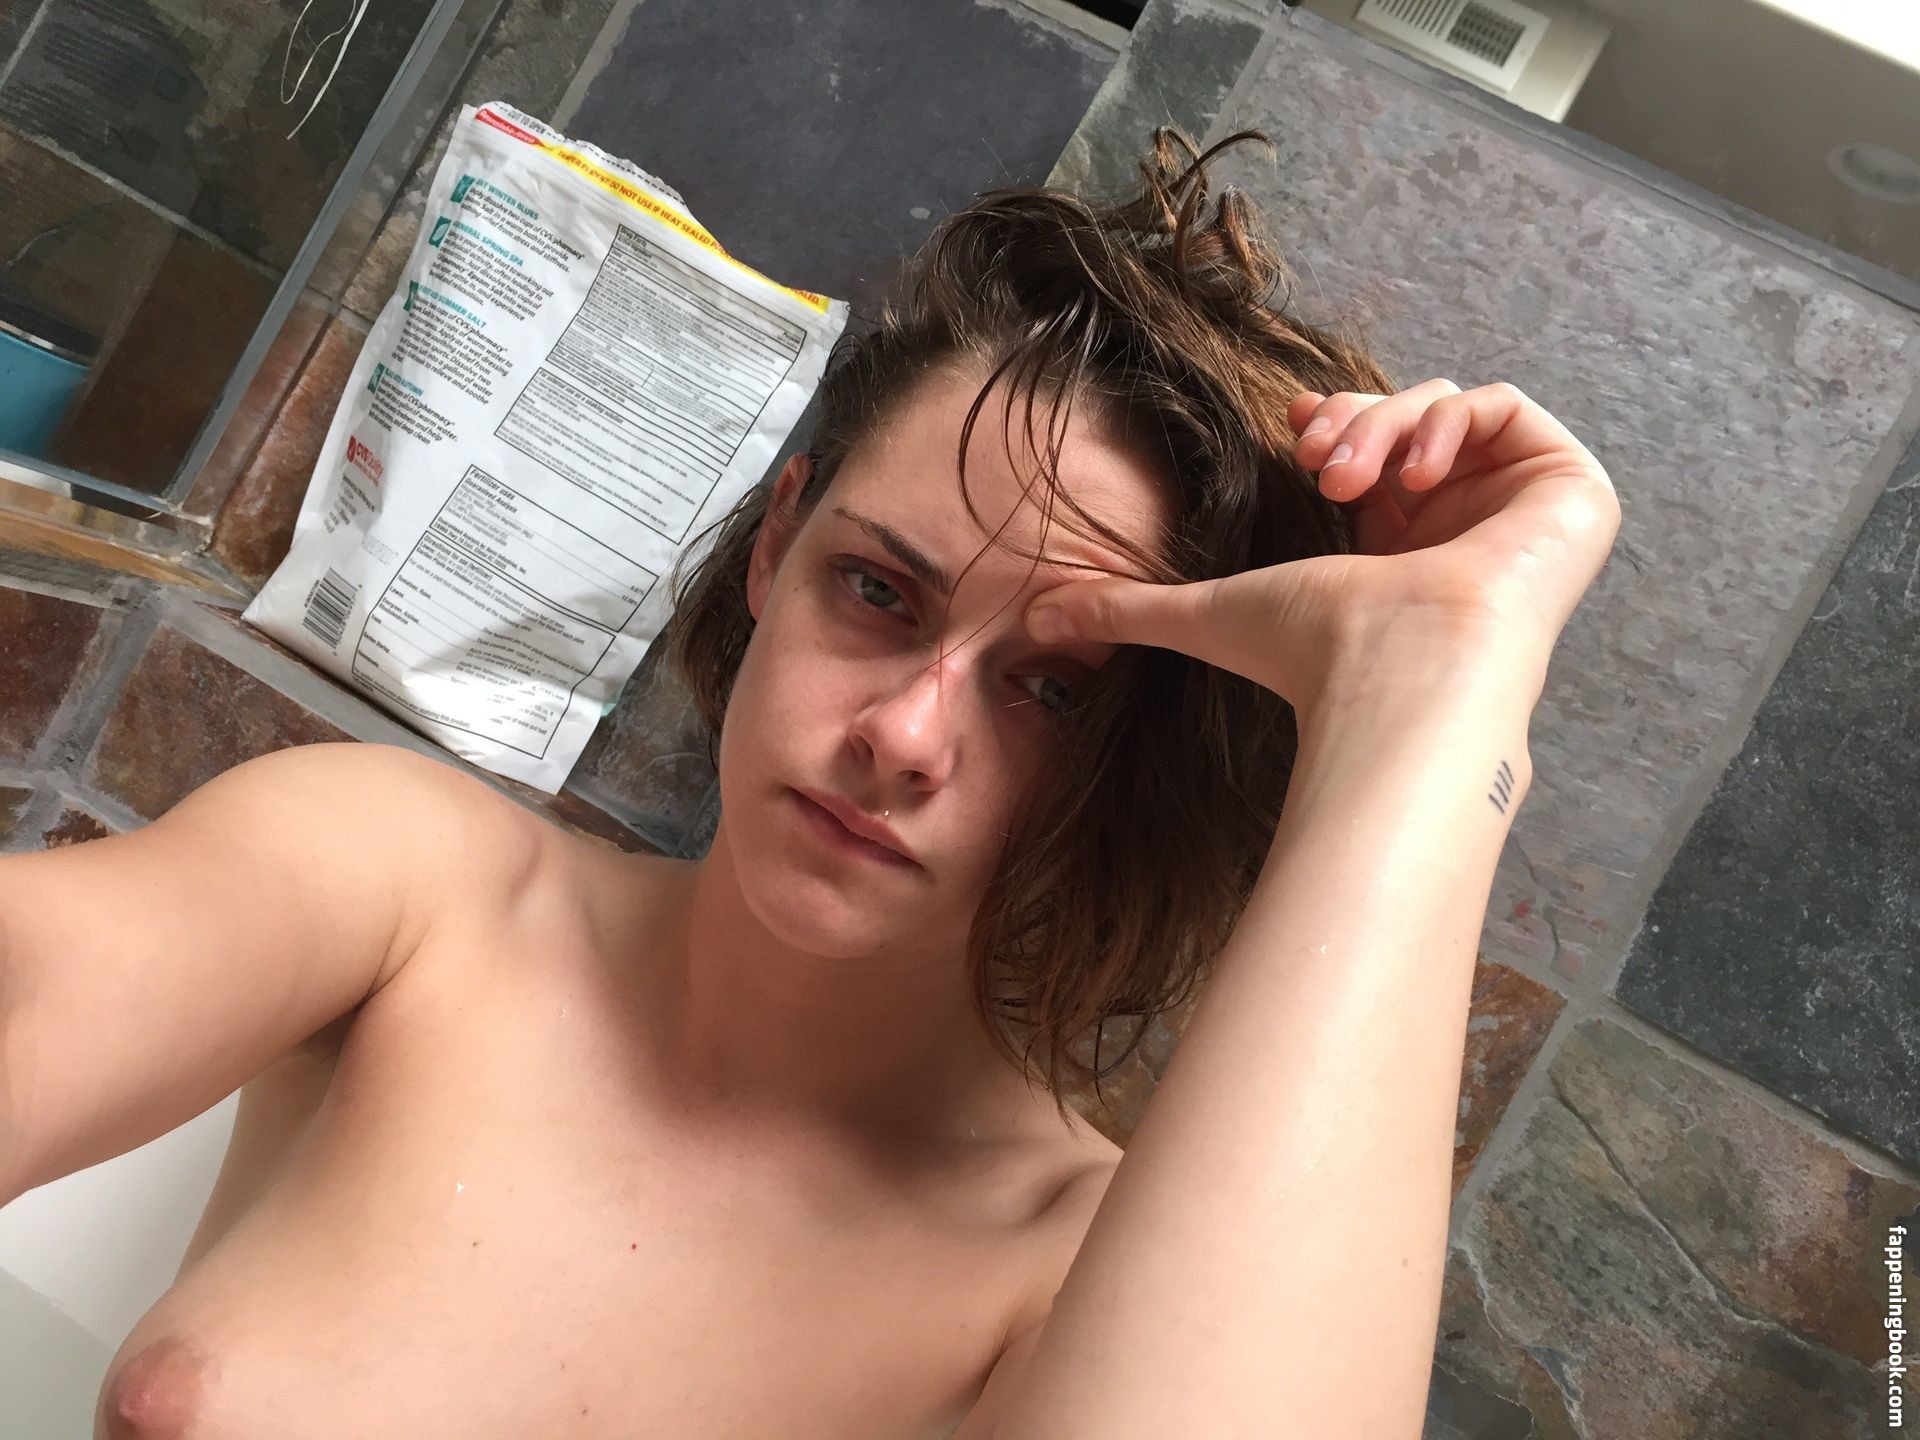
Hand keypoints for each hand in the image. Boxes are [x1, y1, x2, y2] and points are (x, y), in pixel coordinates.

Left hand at [1022, 379, 1620, 718]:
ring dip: (1392, 421)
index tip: (1293, 426)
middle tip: (1316, 454)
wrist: (1401, 679)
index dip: (1337, 423)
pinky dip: (1451, 420)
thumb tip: (1036, 619)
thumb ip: (1129, 608)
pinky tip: (1413, 470)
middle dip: (1356, 421)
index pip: (1375, 453)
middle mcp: (1461, 532)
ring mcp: (1520, 514)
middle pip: (1410, 423)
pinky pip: (1508, 410)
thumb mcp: (1211, 611)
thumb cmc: (1318, 659)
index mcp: (1397, 554)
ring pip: (1453, 411)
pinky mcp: (1572, 493)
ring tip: (1350, 469)